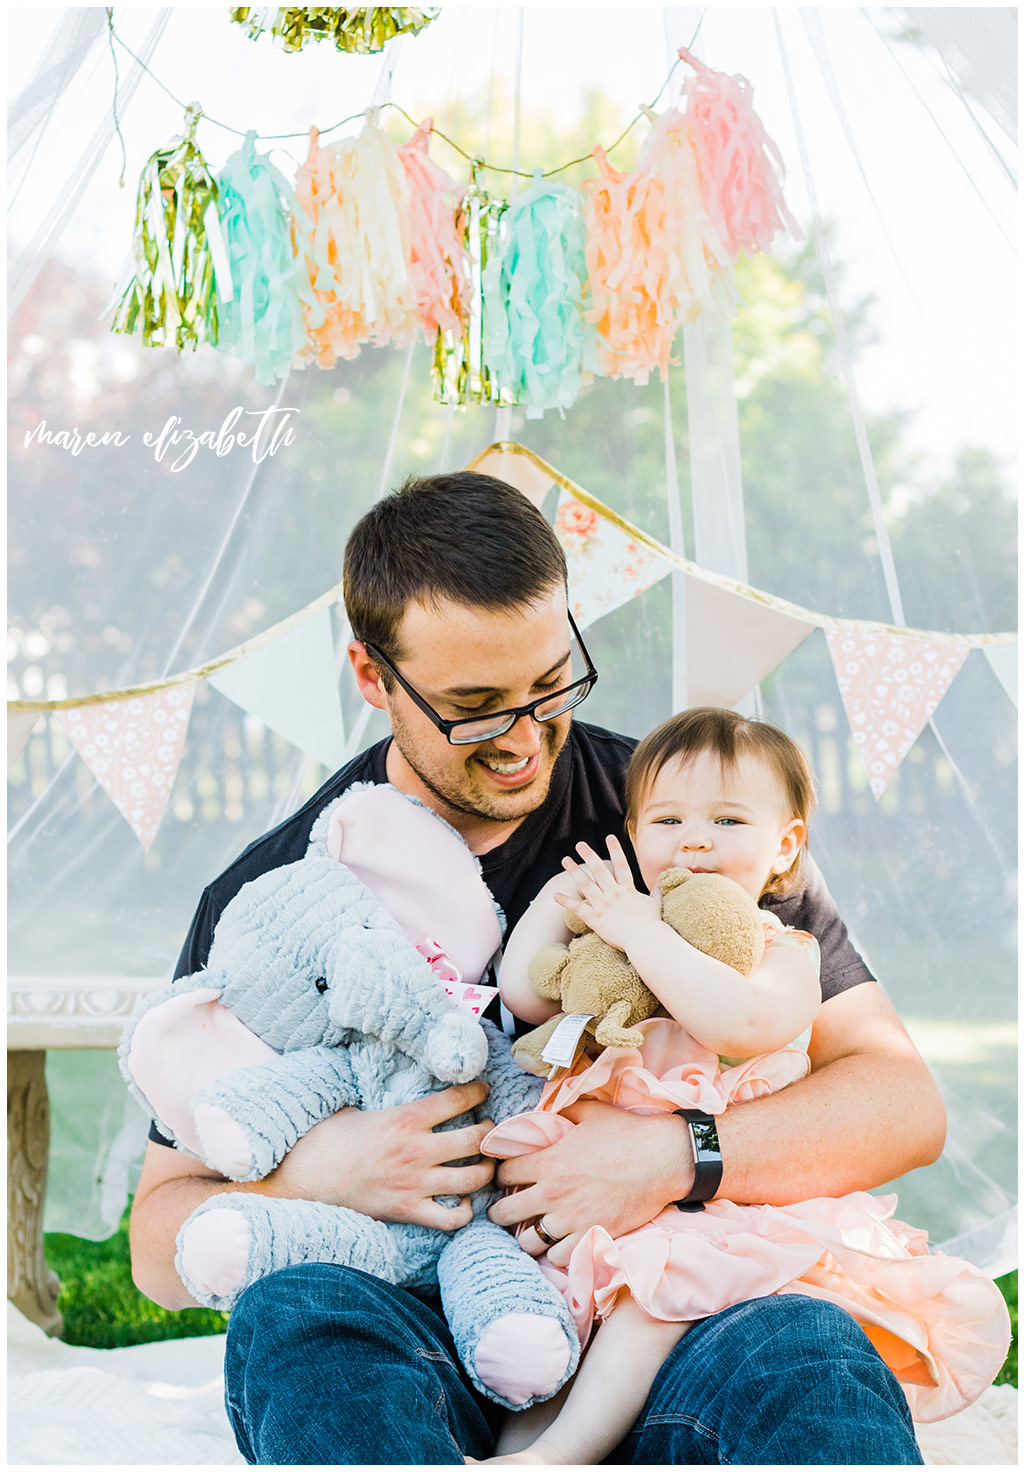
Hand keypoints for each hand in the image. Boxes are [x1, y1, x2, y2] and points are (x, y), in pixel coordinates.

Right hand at [260, 1081, 495, 1230]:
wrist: (302, 1180)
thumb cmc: (325, 1140)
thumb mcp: (355, 1108)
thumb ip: (385, 1104)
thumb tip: (392, 1088)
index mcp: (405, 1118)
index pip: (458, 1099)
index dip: (478, 1092)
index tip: (483, 1090)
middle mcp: (416, 1150)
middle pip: (476, 1139)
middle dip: (491, 1133)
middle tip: (491, 1130)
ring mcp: (414, 1183)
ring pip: (472, 1178)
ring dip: (486, 1170)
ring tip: (484, 1163)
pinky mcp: (407, 1211)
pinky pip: (451, 1219)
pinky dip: (465, 1212)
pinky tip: (463, 1202)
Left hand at [486, 1100, 693, 1266]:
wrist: (662, 1159)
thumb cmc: (627, 1133)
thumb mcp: (590, 1112)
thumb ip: (562, 1112)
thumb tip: (547, 1112)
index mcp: (548, 1161)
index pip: (503, 1173)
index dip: (501, 1174)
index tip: (507, 1177)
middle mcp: (552, 1193)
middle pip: (504, 1212)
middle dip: (502, 1210)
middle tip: (508, 1209)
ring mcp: (571, 1219)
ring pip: (528, 1242)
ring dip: (527, 1236)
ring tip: (534, 1229)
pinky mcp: (591, 1237)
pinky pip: (557, 1257)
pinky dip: (555, 1251)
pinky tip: (560, 1242)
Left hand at [557, 836, 661, 952]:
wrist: (646, 940)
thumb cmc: (653, 924)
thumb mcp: (656, 904)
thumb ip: (657, 891)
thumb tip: (662, 881)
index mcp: (628, 890)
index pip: (621, 865)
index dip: (615, 850)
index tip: (609, 837)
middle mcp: (614, 894)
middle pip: (599, 870)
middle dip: (589, 855)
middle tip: (580, 844)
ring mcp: (603, 905)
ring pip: (586, 884)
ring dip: (575, 871)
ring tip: (566, 860)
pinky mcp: (595, 919)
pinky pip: (578, 908)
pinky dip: (566, 902)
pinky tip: (556, 895)